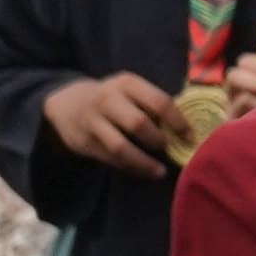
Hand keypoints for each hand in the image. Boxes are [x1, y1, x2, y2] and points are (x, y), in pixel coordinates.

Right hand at [35, 69, 183, 175]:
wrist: (66, 103)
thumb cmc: (113, 98)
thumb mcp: (130, 90)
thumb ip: (153, 103)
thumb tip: (189, 127)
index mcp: (127, 83)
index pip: (159, 102)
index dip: (178, 122)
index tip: (190, 137)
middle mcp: (108, 100)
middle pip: (138, 124)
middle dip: (159, 141)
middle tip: (172, 150)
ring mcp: (93, 122)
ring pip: (121, 147)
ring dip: (144, 162)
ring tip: (160, 171)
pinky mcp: (84, 142)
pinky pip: (110, 159)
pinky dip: (130, 168)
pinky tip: (145, 171)